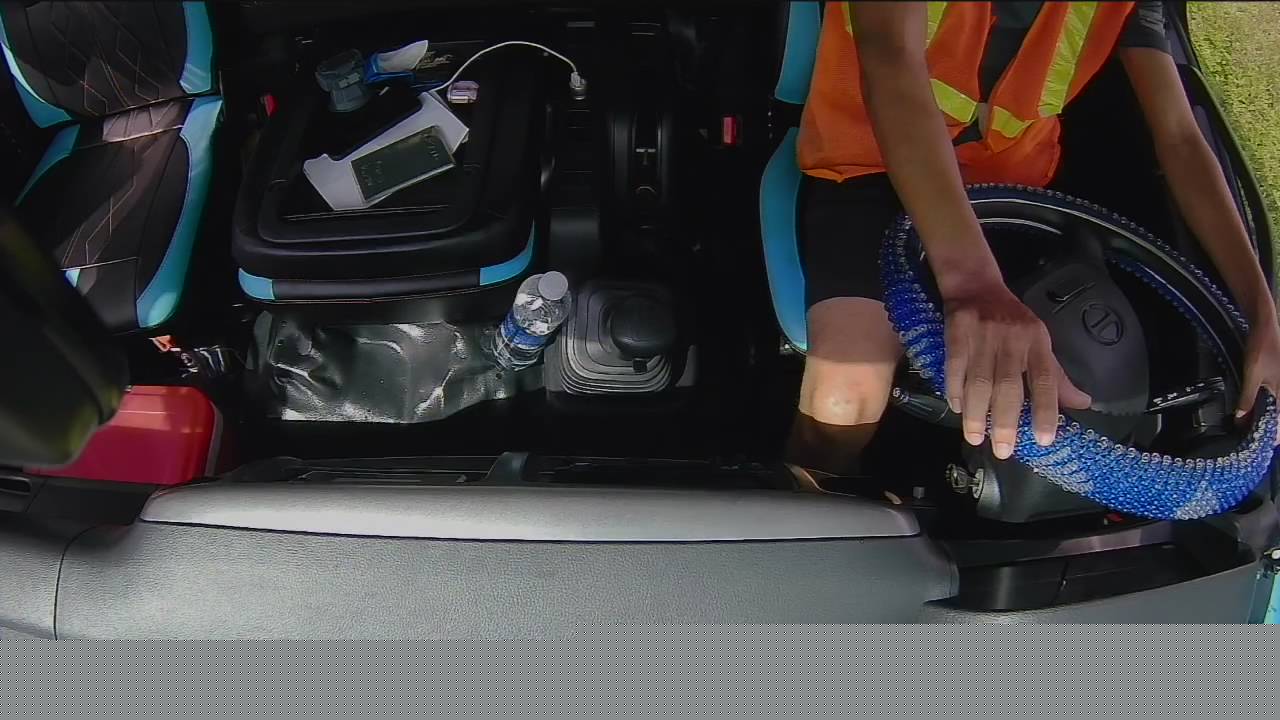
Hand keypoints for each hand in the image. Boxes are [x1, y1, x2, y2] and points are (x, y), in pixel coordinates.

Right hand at [942, 279, 1092, 459]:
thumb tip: (1083, 404)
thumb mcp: (1040, 343)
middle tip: (1003, 451)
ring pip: (979, 381)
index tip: (1043, 439)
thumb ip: (1057, 377)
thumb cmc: (1013, 320)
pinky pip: (955, 367)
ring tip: (975, 437)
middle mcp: (1012, 340)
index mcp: (1037, 342)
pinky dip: (955, 390)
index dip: (1045, 410)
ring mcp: (983, 336)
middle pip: (1008, 386)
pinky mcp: (956, 332)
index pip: (1045, 380)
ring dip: (977, 413)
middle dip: (1005, 421)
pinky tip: (957, 408)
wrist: (976, 286)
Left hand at [1236, 316, 1279, 444]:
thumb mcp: (1252, 374)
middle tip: (1259, 439)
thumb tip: (1241, 419)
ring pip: (1279, 407)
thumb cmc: (1262, 348)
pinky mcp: (1279, 378)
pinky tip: (1259, 408)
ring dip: (1271, 418)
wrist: (1266, 326)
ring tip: (1256, 427)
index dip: (1276, 435)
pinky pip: (1276, 397)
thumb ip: (1248, 398)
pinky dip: (1270, 406)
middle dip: (1273, 428)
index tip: (1267, 445)